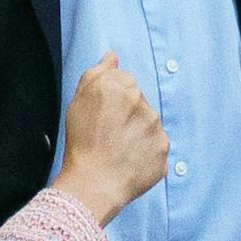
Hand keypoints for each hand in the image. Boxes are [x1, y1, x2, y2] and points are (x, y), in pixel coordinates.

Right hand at [53, 54, 166, 223]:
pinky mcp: (163, 149)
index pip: (124, 81)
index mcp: (119, 87)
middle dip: (126, 113)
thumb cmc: (81, 142)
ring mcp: (155, 127)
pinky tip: (127, 161)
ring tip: (118, 149)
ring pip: (149, 122)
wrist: (94, 183)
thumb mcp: (77, 101)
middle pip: (138, 100)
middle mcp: (142, 103)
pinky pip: (155, 146)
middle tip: (108, 133)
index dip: (112, 98)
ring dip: (137, 131)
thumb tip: (113, 57)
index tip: (103, 114)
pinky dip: (144, 152)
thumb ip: (97, 73)